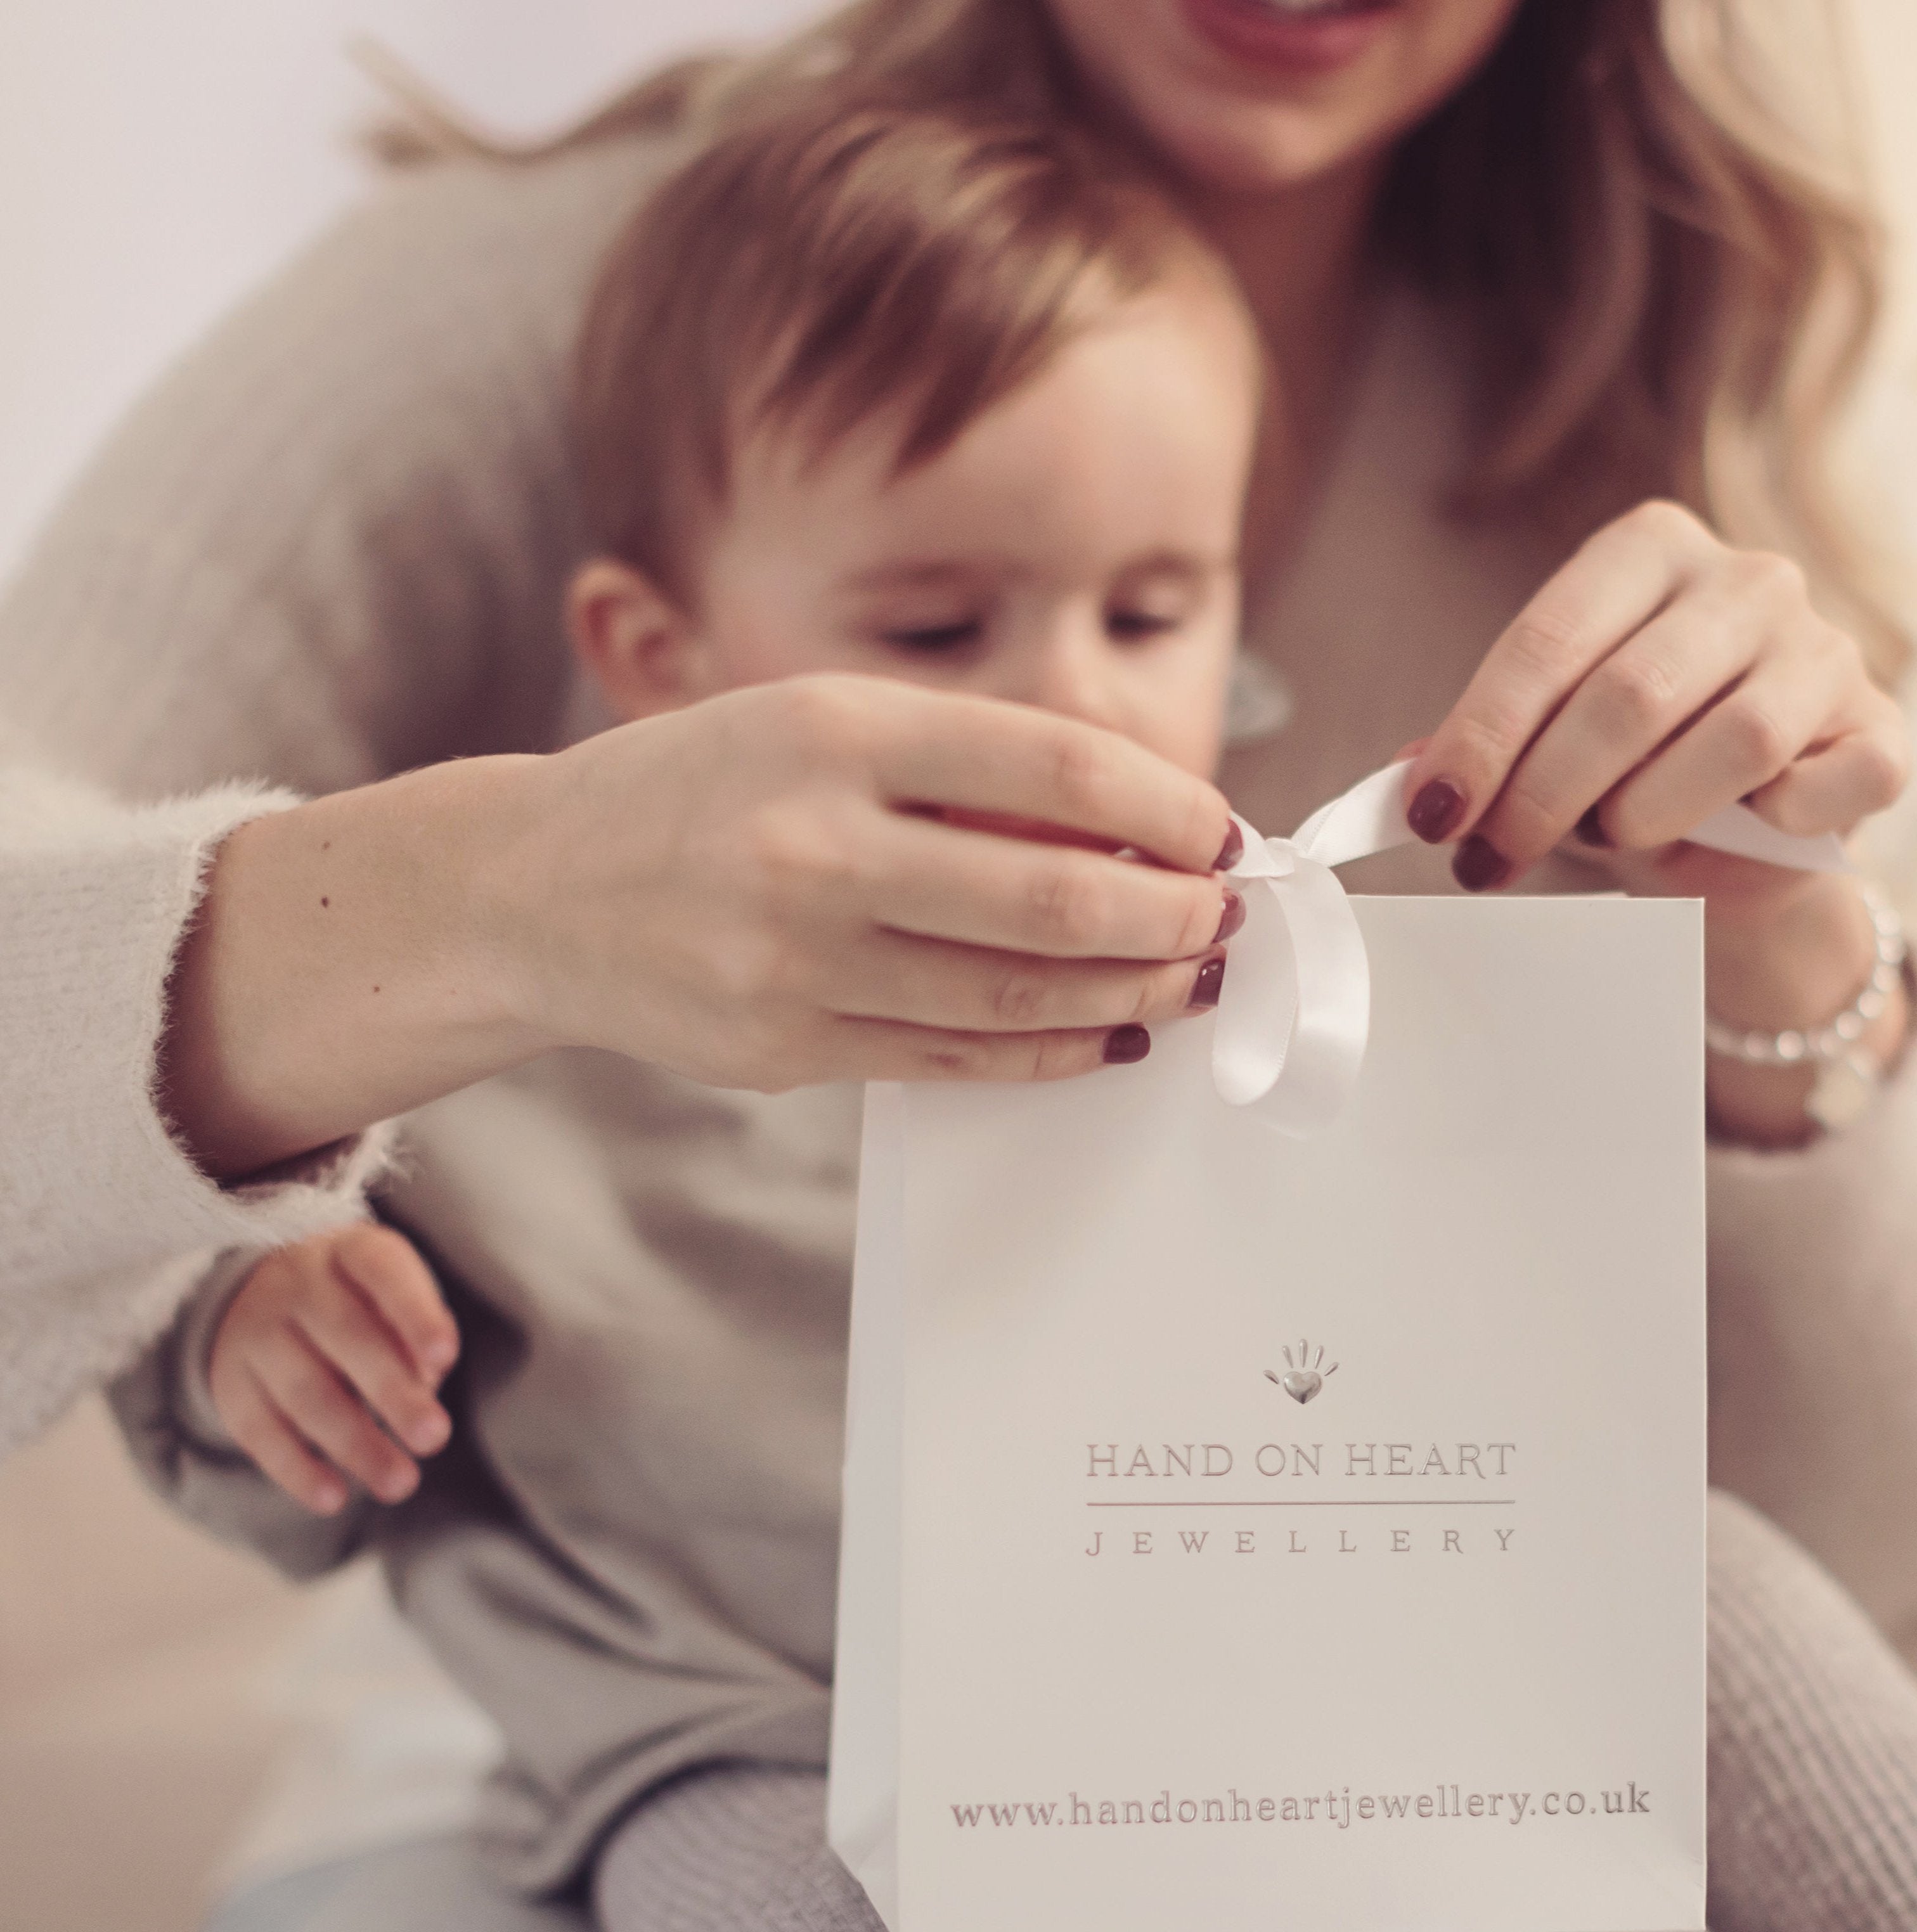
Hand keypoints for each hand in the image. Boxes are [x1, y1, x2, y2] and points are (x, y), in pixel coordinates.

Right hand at [164, 676, 1241, 1180]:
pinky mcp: (788, 1047)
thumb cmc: (697, 792)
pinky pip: (955, 1059)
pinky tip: (1103, 1033)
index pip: (1053, 769)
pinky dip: (1048, 1051)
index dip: (1166, 810)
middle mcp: (814, 844)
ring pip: (1014, 995)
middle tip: (1224, 921)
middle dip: (1169, 917)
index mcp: (835, 732)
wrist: (531, 892)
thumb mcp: (813, 726)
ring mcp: (796, 959)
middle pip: (1052, 899)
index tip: (1221, 834)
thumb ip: (959, 768)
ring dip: (1128, 992)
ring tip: (1187, 981)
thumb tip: (1130, 831)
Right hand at [208, 1224, 458, 1514]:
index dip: (414, 1313)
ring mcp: (256, 1333)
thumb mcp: (395, 1292)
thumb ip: (417, 1329)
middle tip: (434, 1437)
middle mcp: (298, 1284)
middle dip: (392, 1393)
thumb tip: (425, 1380)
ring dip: (354, 1443)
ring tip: (400, 1483)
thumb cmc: (362, 1298)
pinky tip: (333, 1499)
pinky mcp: (231, 1384)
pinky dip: (296, 1469)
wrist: (262, 1289)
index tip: (445, 1356)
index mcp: (351, 1252)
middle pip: (345, 1339)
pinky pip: (260, 1430)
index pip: (383, 1273)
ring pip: (305, 1392)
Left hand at [1403, 499, 1906, 901]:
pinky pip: (1830, 784)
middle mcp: (1748, 579)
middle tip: (1494, 858)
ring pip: (1736, 739)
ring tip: (1616, 841)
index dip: (1480, 738)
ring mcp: (1827, 649)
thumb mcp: (1539, 752)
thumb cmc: (1627, 775)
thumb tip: (1401, 783)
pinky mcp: (1882, 730)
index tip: (1429, 817)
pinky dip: (1775, 825)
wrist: (1741, 845)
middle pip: (1630, 694)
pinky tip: (1744, 834)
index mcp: (1648, 551)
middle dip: (1545, 792)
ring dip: (1650, 812)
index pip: (1549, 640)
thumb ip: (1477, 754)